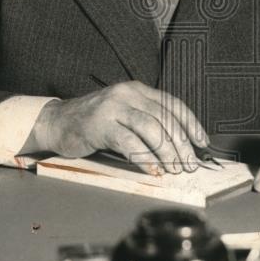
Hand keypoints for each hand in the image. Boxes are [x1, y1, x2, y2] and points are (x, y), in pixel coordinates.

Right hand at [28, 81, 208, 174]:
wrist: (57, 122)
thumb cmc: (94, 123)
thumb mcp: (124, 114)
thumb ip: (147, 122)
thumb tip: (179, 145)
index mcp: (137, 90)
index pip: (172, 104)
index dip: (191, 123)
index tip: (202, 142)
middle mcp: (127, 94)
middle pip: (164, 118)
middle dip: (181, 144)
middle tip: (189, 164)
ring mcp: (113, 107)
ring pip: (150, 128)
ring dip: (166, 152)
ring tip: (173, 169)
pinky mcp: (100, 124)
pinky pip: (129, 142)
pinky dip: (144, 158)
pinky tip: (152, 170)